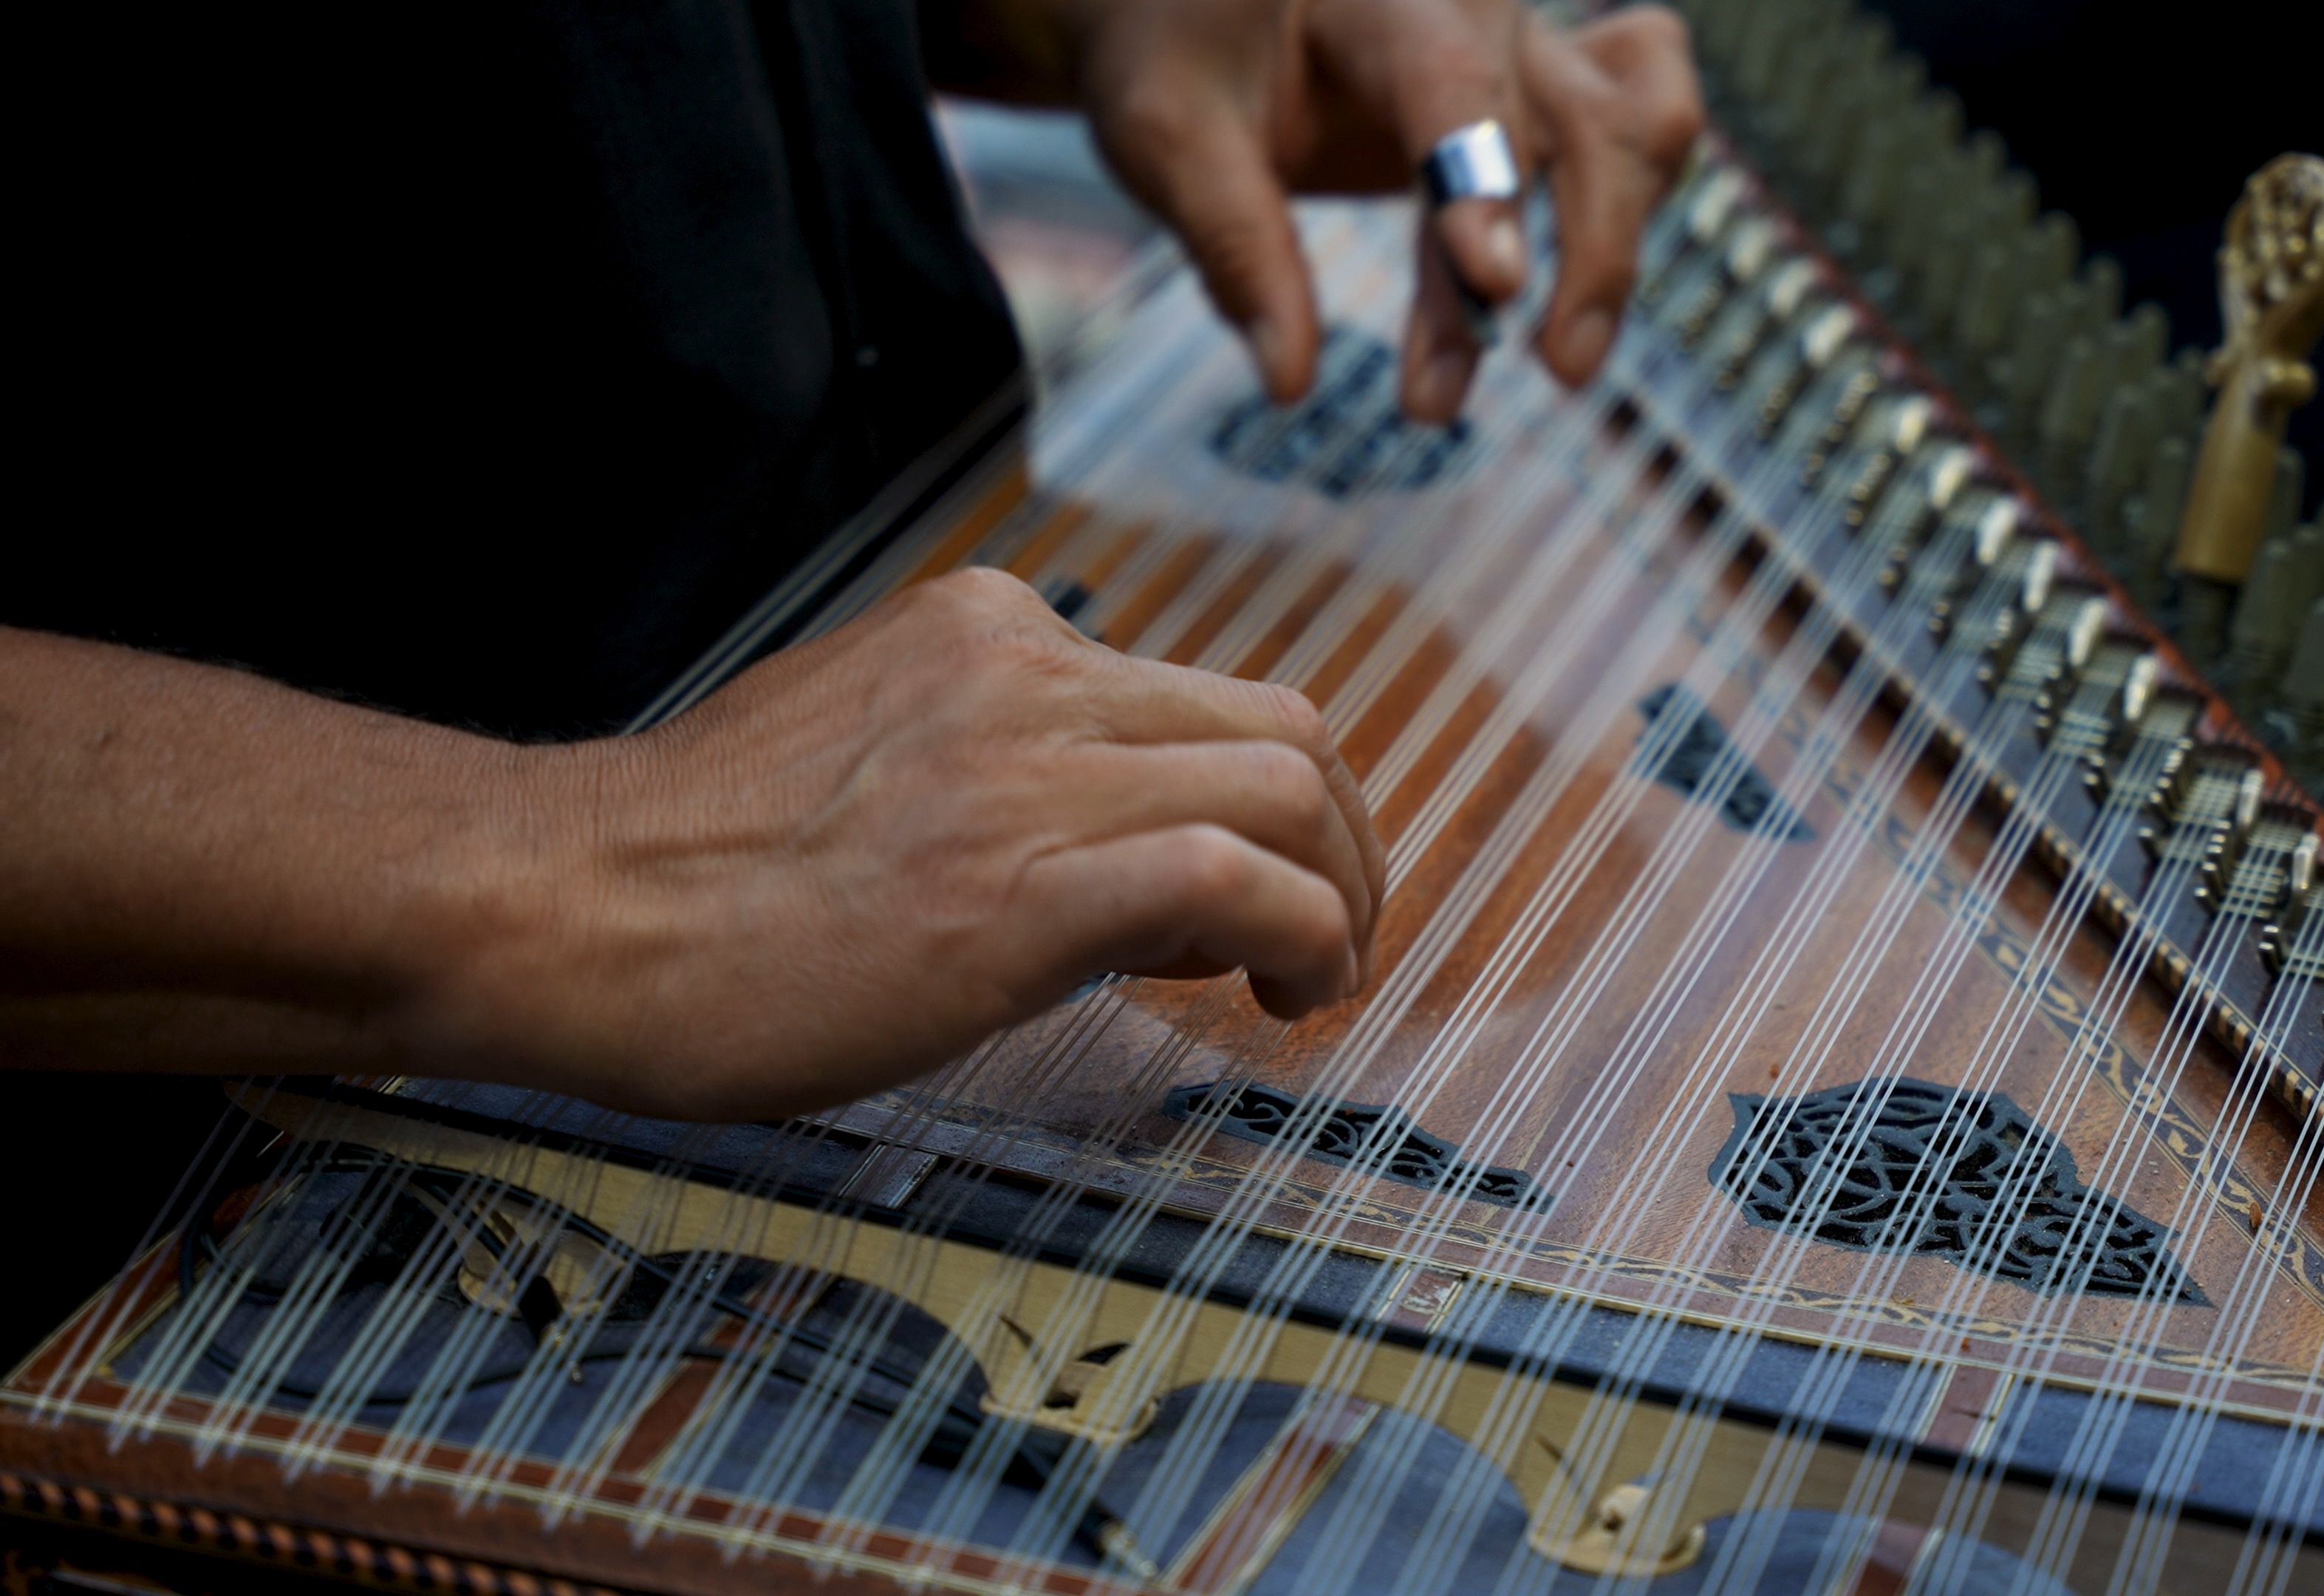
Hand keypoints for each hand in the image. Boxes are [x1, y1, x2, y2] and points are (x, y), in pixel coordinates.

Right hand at [444, 569, 1384, 1119]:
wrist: (566, 908)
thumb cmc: (694, 873)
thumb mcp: (868, 758)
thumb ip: (993, 768)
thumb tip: (1114, 864)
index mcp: (989, 632)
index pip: (1205, 694)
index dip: (1270, 801)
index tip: (1258, 895)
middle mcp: (1028, 671)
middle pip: (1284, 729)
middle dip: (1342, 846)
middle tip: (1327, 942)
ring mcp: (1029, 768)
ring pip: (1290, 788)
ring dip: (1341, 898)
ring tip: (1312, 984)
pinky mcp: (1025, 884)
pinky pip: (1236, 875)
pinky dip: (1302, 935)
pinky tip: (1280, 998)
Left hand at [1066, 0, 1701, 421]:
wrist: (1198, 3)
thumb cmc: (1178, 55)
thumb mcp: (1165, 138)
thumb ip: (1233, 246)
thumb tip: (1288, 381)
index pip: (1449, 79)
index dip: (1484, 182)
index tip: (1498, 287)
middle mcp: (1473, 4)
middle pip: (1574, 116)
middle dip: (1581, 250)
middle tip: (1554, 372)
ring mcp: (1523, 41)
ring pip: (1630, 124)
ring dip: (1610, 249)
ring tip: (1562, 365)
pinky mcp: (1543, 84)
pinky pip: (1645, 109)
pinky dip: (1639, 190)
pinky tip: (1585, 282)